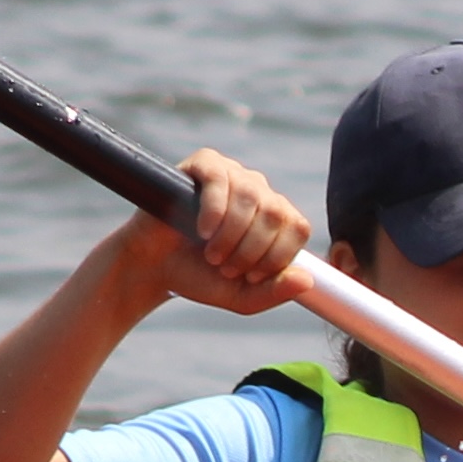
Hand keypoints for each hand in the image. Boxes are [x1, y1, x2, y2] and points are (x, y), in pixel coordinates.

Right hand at [136, 150, 311, 316]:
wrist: (155, 267)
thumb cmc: (202, 277)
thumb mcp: (243, 296)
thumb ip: (275, 292)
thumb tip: (307, 279)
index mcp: (276, 219)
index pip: (297, 227)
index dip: (277, 256)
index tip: (250, 276)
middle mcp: (260, 192)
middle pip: (276, 212)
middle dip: (252, 249)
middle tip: (225, 267)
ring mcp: (233, 174)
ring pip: (251, 197)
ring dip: (231, 234)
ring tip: (212, 254)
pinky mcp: (204, 164)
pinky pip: (220, 179)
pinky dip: (215, 210)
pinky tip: (203, 230)